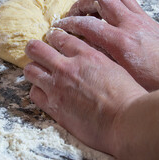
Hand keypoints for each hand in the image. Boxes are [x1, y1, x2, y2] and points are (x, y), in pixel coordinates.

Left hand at [24, 30, 146, 153]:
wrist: (126, 121)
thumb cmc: (128, 96)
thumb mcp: (114, 67)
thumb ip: (96, 60)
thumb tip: (86, 58)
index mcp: (86, 55)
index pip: (60, 38)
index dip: (53, 37)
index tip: (52, 39)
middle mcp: (67, 67)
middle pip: (36, 49)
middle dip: (34, 49)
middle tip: (36, 52)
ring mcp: (57, 87)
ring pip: (30, 70)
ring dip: (33, 70)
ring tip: (38, 73)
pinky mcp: (54, 106)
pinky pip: (34, 93)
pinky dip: (37, 91)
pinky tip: (43, 92)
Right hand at [53, 0, 158, 90]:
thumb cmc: (155, 83)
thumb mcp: (122, 75)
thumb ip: (101, 58)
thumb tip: (84, 48)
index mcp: (120, 42)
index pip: (86, 24)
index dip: (68, 23)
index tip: (58, 26)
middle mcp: (130, 25)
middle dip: (81, 4)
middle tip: (73, 14)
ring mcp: (140, 19)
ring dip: (98, 0)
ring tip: (90, 11)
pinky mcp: (148, 19)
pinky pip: (129, 0)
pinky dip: (115, 1)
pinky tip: (111, 14)